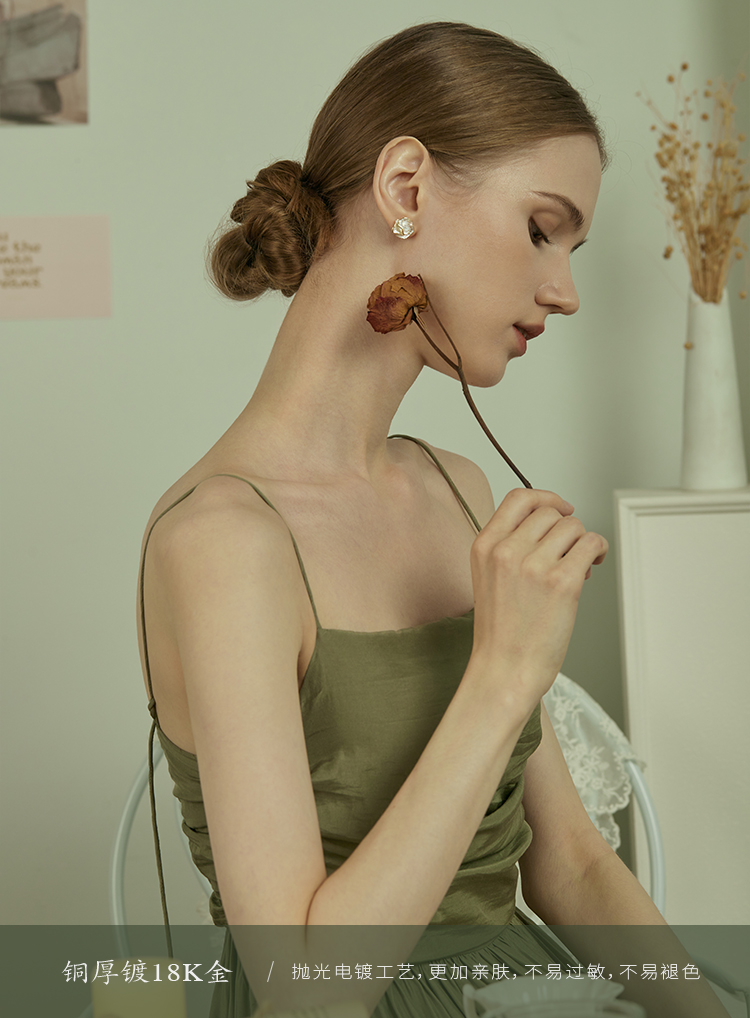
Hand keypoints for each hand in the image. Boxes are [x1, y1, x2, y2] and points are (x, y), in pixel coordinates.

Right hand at [469, 488, 607, 703]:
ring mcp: (534, 565)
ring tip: (577, 567)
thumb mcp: (488, 578)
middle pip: (550, 513)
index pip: (519, 499)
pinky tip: (593, 565)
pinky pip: (592, 544)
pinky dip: (598, 551)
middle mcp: (507, 550)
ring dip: (581, 543)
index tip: (560, 508)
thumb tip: (552, 524)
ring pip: (573, 527)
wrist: (504, 670)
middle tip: (568, 553)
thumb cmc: (501, 632)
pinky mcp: (561, 582)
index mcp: (485, 546)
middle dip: (565, 530)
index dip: (545, 498)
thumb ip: (510, 547)